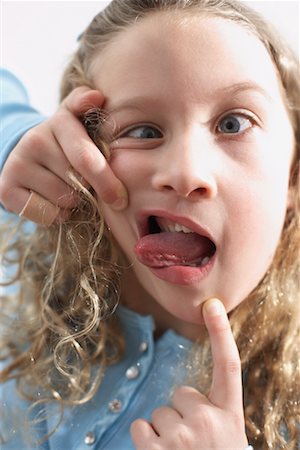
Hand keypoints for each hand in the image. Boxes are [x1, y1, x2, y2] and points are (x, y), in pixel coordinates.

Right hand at [0, 87, 127, 223]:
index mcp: (60, 121)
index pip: (86, 155)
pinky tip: (53, 200)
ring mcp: (18, 163)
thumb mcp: (81, 125)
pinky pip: (46, 213)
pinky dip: (56, 215)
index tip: (119, 197)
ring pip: (65, 198)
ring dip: (74, 202)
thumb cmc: (69, 147)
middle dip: (97, 189)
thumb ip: (91, 112)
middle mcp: (35, 138)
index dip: (105, 179)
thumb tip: (96, 97)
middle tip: (109, 195)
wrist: (32, 161)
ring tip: (69, 189)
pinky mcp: (6, 187)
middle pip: (79, 179)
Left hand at [130, 298, 248, 449]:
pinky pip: (142, 426)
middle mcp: (210, 420)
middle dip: (182, 414)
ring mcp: (185, 436)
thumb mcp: (224, 434)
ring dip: (165, 431)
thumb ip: (209, 410)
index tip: (211, 304)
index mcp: (230, 414)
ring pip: (160, 412)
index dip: (221, 332)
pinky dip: (147, 441)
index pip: (228, 365)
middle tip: (194, 443)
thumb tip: (179, 395)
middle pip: (180, 394)